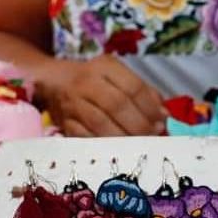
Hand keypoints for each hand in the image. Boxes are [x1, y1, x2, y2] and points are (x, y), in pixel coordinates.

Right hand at [39, 55, 166, 136]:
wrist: (54, 81)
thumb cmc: (95, 79)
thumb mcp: (118, 75)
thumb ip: (143, 92)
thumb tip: (164, 115)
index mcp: (105, 66)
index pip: (132, 86)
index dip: (150, 107)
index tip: (162, 121)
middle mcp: (86, 82)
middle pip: (117, 104)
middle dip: (139, 124)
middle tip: (152, 136)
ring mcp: (72, 103)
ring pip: (100, 123)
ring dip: (124, 138)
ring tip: (139, 145)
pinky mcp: (64, 123)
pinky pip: (85, 137)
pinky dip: (104, 145)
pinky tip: (118, 150)